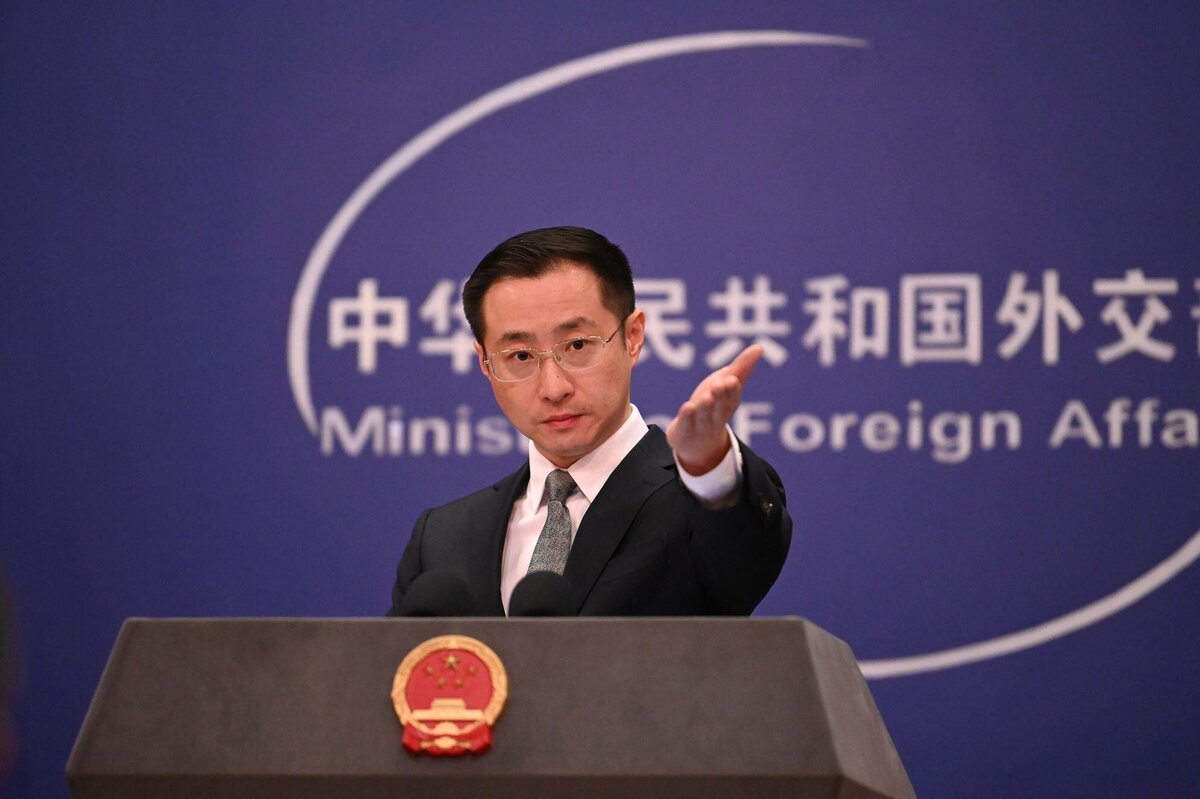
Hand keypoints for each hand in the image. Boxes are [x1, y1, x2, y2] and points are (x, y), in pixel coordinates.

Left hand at [666, 344, 762, 474]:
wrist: (696, 442)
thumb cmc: (713, 406)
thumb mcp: (726, 385)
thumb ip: (741, 367)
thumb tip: (759, 347)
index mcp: (728, 404)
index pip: (732, 397)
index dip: (732, 390)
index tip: (732, 379)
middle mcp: (716, 417)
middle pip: (720, 408)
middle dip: (721, 396)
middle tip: (720, 384)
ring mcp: (700, 427)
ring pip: (703, 417)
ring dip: (706, 407)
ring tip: (706, 397)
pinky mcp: (684, 433)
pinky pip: (685, 426)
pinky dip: (687, 418)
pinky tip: (687, 407)